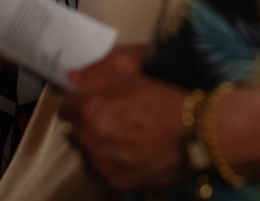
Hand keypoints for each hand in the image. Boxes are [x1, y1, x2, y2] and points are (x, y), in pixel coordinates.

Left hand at [59, 45, 185, 191]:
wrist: (194, 136)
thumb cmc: (164, 102)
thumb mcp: (130, 79)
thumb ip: (94, 77)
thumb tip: (71, 78)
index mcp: (90, 110)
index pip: (65, 106)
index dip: (79, 101)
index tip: (92, 102)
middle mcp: (90, 139)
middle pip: (76, 129)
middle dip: (89, 123)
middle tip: (115, 118)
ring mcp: (101, 165)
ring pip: (89, 152)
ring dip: (100, 144)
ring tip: (127, 137)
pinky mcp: (115, 183)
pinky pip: (104, 171)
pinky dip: (113, 163)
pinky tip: (132, 153)